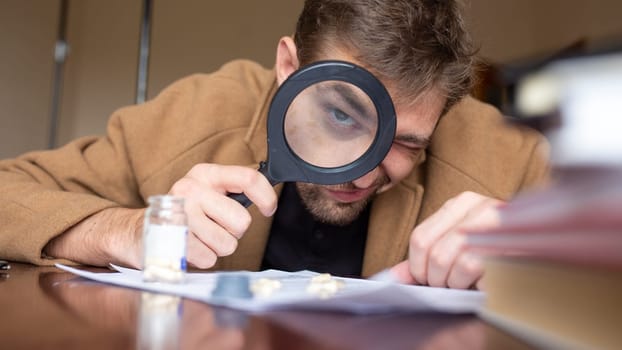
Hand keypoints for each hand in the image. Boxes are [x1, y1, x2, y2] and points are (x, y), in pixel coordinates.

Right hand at [44, 163, 276, 268]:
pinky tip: (188, 248)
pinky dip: (203, 259)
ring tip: (199, 238)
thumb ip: (232, 190)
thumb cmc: (181, 212)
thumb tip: (266, 199)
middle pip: (241, 220)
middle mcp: (191, 189)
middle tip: (215, 227)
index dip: (266, 197)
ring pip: (227, 244)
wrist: (136, 230)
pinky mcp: (172, 240)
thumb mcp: (205, 191)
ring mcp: (179, 215)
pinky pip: (209, 259)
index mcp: (204, 174)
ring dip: (217, 247)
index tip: (268, 209)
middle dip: (233, 231)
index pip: (248, 178)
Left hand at [391, 191, 502, 288]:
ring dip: (454, 283)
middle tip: (450, 285)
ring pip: (449, 260)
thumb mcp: (458, 247)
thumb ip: (426, 258)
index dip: (419, 267)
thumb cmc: (497, 252)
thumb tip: (395, 277)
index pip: (420, 238)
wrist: (547, 250)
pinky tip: (481, 283)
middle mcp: (479, 206)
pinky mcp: (510, 242)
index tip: (428, 279)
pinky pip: (471, 267)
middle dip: (437, 279)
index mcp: (462, 203)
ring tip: (465, 284)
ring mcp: (496, 223)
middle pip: (433, 252)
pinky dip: (470, 283)